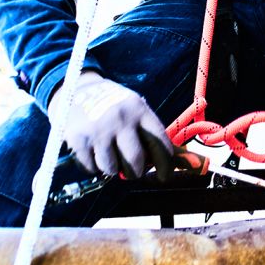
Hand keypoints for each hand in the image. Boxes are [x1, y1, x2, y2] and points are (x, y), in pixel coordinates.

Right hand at [49, 71, 173, 179]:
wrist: (78, 89)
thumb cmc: (114, 106)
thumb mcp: (136, 110)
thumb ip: (152, 135)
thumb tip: (186, 164)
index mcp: (140, 110)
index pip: (160, 144)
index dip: (165, 165)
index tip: (164, 176)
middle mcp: (121, 119)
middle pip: (136, 161)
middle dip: (134, 172)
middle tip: (131, 171)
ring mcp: (99, 129)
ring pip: (112, 169)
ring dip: (112, 169)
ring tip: (109, 156)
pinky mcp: (79, 139)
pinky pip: (92, 168)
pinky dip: (93, 166)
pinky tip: (93, 152)